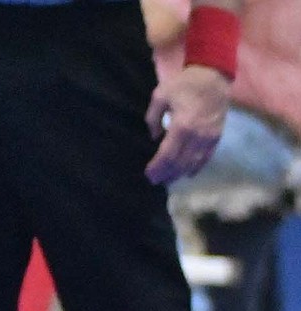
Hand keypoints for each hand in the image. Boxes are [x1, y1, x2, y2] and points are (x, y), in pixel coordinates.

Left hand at [144, 65, 230, 184]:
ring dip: (179, 173)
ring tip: (168, 180)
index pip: (167, 155)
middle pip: (179, 163)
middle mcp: (197, 135)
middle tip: (155, 180)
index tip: (148, 174)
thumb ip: (153, 118)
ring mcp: (209, 136)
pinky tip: (188, 174)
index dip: (157, 168)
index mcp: (182, 125)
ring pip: (193, 163)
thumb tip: (154, 136)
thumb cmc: (185, 83)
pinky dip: (196, 167)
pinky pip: (206, 157)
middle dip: (166, 174)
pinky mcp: (217, 135)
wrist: (214, 75)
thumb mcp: (161, 95)